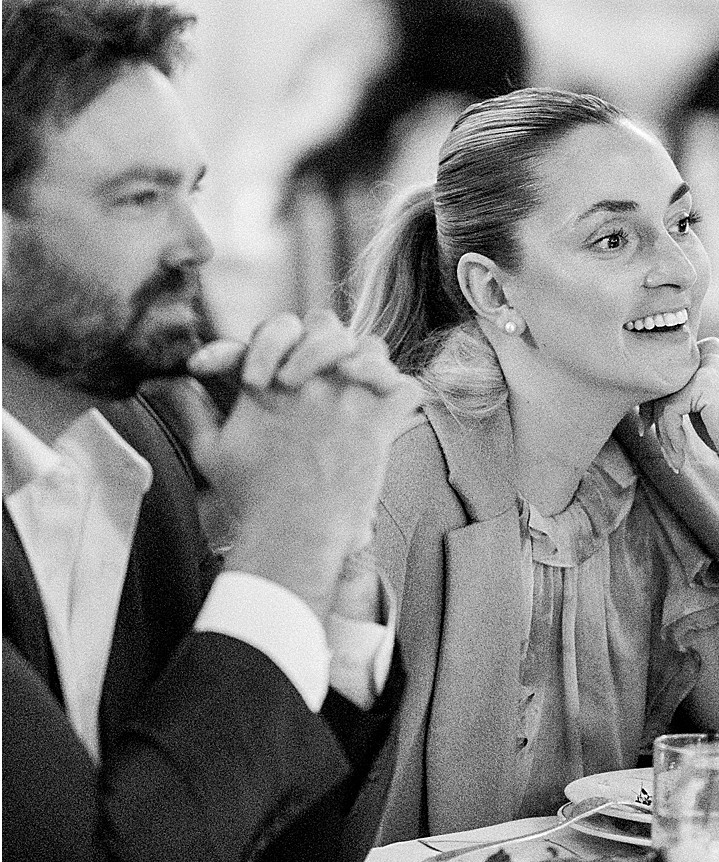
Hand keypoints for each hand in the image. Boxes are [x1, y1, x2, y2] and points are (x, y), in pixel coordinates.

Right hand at [183, 312, 421, 617]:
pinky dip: (401, 395)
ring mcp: (347, 398)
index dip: (277, 341)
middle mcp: (310, 379)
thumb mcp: (209, 450)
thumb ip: (191, 409)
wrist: (291, 537)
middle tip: (317, 374)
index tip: (271, 376)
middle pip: (327, 324)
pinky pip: (408, 387)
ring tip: (354, 387)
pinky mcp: (379, 424)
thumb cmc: (249, 498)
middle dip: (323, 341)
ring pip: (372, 348)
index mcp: (270, 379)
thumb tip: (167, 380)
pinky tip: (386, 412)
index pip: (280, 325)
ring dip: (366, 363)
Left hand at [641, 336, 718, 483]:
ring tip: (673, 457)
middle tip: (658, 444)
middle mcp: (711, 348)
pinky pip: (669, 411)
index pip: (665, 372)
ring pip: (662, 398)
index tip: (649, 429)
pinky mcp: (706, 385)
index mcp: (710, 347)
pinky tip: (681, 457)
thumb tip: (636, 380)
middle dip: (653, 415)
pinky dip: (670, 437)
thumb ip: (676, 386)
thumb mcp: (699, 401)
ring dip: (662, 432)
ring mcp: (710, 364)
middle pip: (661, 382)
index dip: (652, 402)